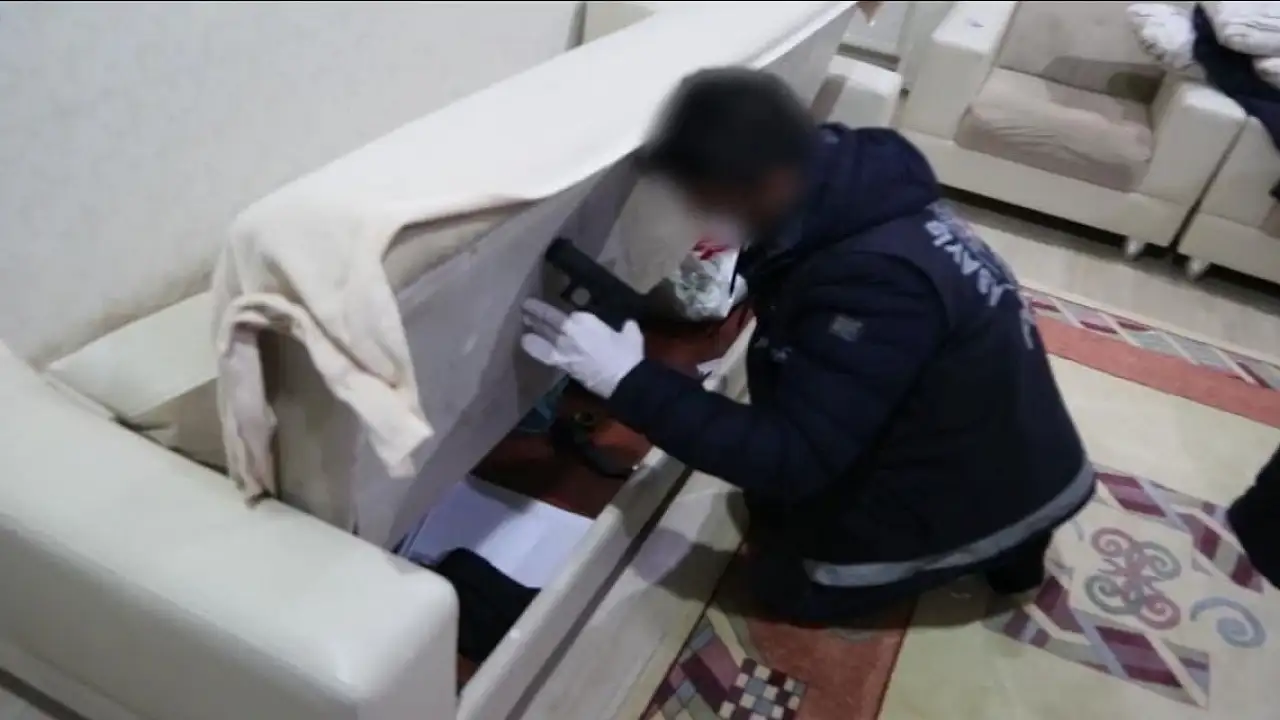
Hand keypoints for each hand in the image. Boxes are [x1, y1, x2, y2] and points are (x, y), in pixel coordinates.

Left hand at [519, 298, 643, 398]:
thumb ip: (626, 327)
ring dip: (532, 323)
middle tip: (527, 305)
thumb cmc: (628, 354)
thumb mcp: (631, 333)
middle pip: (548, 317)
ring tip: (524, 318)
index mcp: (584, 319)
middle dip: (536, 311)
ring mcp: (561, 346)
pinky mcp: (559, 362)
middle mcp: (569, 329)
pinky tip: (524, 341)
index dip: (560, 311)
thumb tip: (628, 325)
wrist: (623, 379)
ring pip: (542, 331)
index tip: (555, 309)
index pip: (567, 312)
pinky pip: (541, 352)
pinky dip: (532, 346)